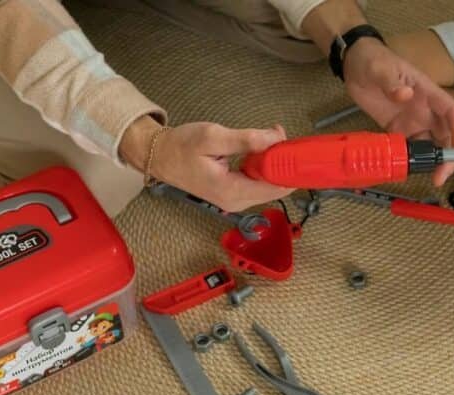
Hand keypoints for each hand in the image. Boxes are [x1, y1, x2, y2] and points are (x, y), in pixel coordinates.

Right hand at [120, 118, 291, 211]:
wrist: (159, 156)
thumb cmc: (181, 146)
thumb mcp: (213, 137)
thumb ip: (247, 140)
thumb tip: (277, 139)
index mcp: (233, 191)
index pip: (276, 187)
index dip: (290, 168)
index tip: (295, 147)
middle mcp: (237, 202)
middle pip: (276, 187)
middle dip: (283, 162)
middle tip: (279, 134)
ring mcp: (235, 200)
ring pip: (268, 184)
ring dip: (274, 162)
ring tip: (271, 136)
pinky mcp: (233, 194)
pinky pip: (258, 182)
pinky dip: (264, 166)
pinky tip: (261, 148)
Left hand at [342, 38, 453, 185]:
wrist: (353, 64)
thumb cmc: (372, 60)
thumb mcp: (381, 68)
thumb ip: (392, 82)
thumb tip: (405, 95)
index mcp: (428, 92)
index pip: (452, 112)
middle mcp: (424, 109)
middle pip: (445, 135)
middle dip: (448, 156)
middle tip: (441, 177)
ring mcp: (411, 120)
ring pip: (429, 144)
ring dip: (431, 161)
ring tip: (429, 179)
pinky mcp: (396, 128)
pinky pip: (408, 147)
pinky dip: (410, 159)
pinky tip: (407, 170)